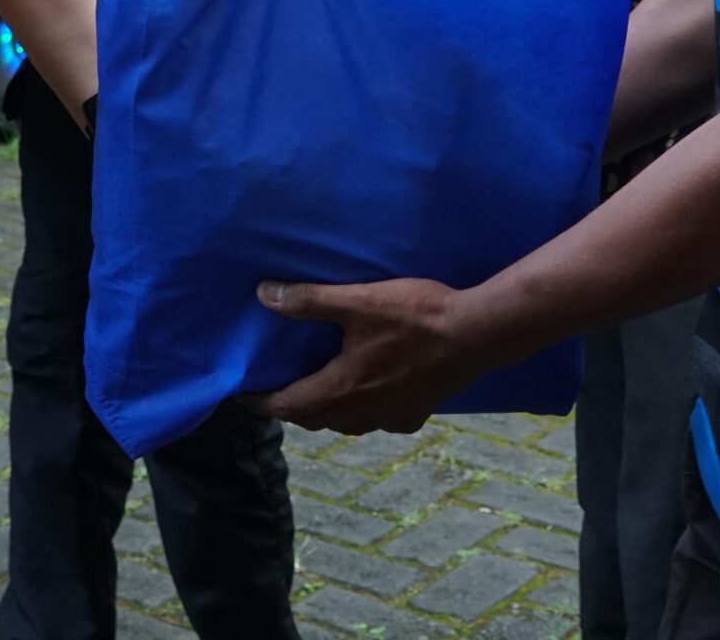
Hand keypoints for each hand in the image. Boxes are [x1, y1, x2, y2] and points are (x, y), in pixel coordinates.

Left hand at [244, 277, 488, 434]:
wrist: (477, 335)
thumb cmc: (416, 316)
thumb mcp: (358, 301)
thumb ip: (309, 300)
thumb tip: (264, 295)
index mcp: (342, 389)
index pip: (288, 406)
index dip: (260, 401)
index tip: (242, 393)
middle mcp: (363, 413)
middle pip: (313, 420)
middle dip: (290, 407)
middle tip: (275, 388)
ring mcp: (391, 418)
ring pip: (344, 424)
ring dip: (324, 412)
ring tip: (315, 389)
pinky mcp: (415, 415)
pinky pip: (376, 420)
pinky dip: (361, 411)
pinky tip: (367, 392)